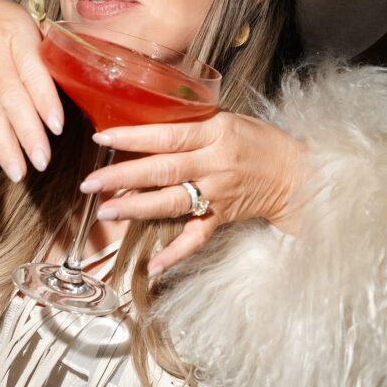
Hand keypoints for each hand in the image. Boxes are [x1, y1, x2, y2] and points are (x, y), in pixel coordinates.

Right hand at [0, 0, 63, 181]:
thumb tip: (76, 74)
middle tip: (42, 161)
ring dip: (3, 145)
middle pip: (13, 100)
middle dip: (29, 134)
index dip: (45, 101)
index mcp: (16, 38)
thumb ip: (45, 48)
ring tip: (17, 171)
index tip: (57, 126)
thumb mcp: (21, 18)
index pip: (33, 73)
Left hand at [80, 110, 307, 275]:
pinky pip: (196, 238)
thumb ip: (190, 124)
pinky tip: (152, 266)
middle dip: (123, 177)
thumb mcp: (226, 120)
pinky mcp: (223, 217)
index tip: (102, 139)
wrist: (296, 173)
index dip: (133, 137)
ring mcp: (219, 194)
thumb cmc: (257, 141)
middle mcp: (215, 164)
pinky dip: (175, 254)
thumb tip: (142, 128)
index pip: (168, 136)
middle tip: (90, 183)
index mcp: (215, 133)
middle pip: (163, 170)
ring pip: (173, 202)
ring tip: (106, 211)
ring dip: (137, 208)